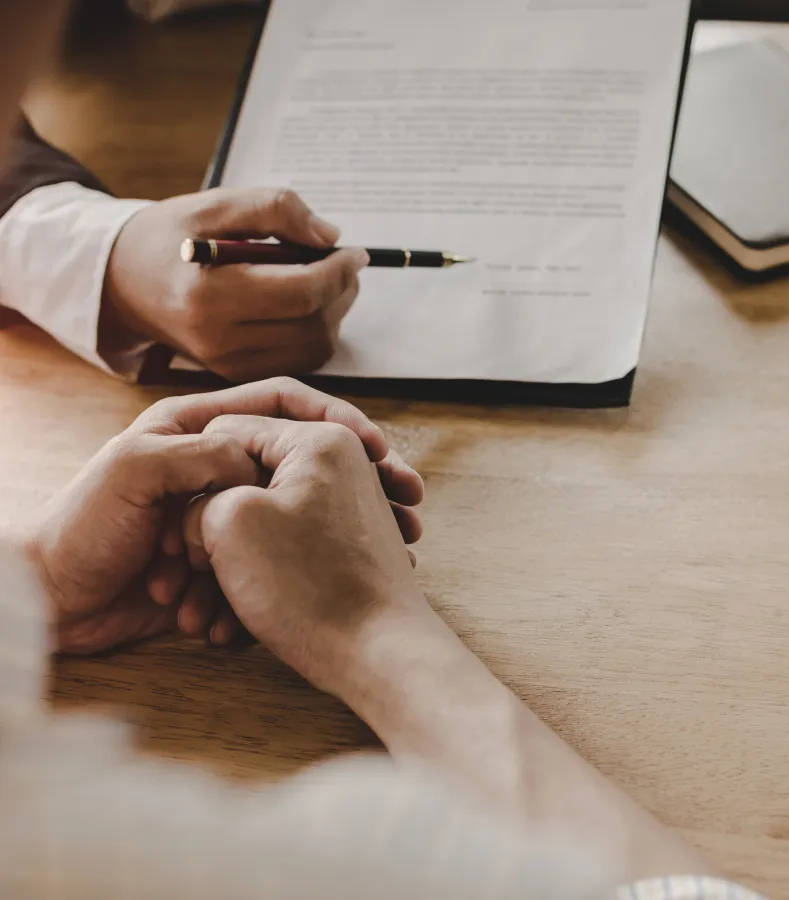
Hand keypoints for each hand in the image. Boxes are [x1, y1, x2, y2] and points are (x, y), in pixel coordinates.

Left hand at [27, 378, 422, 654]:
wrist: (54, 603)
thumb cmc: (82, 529)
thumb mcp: (133, 471)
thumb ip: (196, 451)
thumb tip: (254, 454)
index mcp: (198, 428)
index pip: (284, 404)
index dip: (336, 417)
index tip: (377, 447)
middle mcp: (220, 465)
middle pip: (306, 457)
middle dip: (359, 481)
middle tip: (407, 505)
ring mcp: (228, 513)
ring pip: (301, 511)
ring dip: (342, 531)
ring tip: (394, 550)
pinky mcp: (229, 557)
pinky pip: (280, 556)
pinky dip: (306, 570)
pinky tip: (340, 583)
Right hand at [101, 188, 368, 380]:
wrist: (125, 284)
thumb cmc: (172, 238)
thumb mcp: (215, 204)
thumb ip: (274, 209)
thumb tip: (328, 236)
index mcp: (209, 294)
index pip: (299, 293)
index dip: (338, 271)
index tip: (354, 251)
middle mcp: (219, 339)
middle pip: (312, 323)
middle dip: (342, 290)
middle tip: (344, 261)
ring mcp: (229, 364)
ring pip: (314, 346)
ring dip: (336, 312)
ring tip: (326, 279)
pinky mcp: (238, 374)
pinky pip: (301, 360)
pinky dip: (318, 332)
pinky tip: (308, 305)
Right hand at [182, 415, 430, 699]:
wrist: (380, 651)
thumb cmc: (308, 586)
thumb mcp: (231, 523)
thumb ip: (203, 494)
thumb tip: (201, 507)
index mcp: (316, 437)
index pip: (227, 432)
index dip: (195, 478)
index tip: (183, 532)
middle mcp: (340, 460)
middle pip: (247, 476)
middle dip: (212, 527)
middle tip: (190, 570)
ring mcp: (346, 502)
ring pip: (265, 519)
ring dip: (231, 561)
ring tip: (207, 612)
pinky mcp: (347, 541)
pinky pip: (289, 545)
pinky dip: (262, 574)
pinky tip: (237, 620)